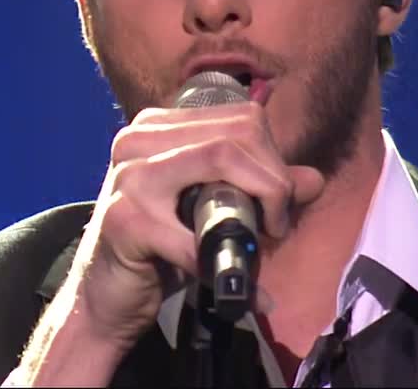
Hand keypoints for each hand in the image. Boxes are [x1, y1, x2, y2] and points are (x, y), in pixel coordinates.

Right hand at [67, 101, 325, 348]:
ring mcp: (129, 175)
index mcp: (157, 127)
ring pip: (221, 160)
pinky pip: (196, 234)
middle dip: (273, 181)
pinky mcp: (125, 218)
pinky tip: (236, 285)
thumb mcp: (212, 211)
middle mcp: (138, 139)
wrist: (104, 299)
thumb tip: (313, 179)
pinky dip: (225, 264)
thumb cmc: (159, 250)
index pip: (241, 119)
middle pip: (237, 135)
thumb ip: (259, 188)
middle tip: (275, 225)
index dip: (274, 159)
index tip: (279, 201)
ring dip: (256, 208)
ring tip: (259, 242)